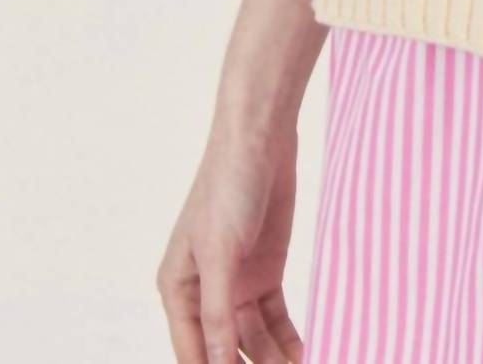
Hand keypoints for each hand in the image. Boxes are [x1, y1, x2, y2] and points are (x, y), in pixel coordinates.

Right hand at [157, 123, 304, 362]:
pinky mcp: (265, 273)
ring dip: (273, 361)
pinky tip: (305, 354)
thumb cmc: (227, 188)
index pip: (193, 353)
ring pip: (253, 341)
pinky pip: (275, 320)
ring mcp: (237, 286)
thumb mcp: (220, 252)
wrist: (261, 141)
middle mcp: (204, 295)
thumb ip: (218, 311)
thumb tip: (218, 363)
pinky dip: (288, 339)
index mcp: (177, 291)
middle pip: (225, 351)